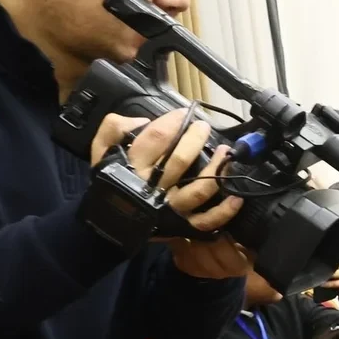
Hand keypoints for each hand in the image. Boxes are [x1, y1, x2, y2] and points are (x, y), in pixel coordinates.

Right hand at [104, 111, 251, 278]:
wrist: (106, 222)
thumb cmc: (110, 181)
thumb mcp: (100, 151)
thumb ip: (114, 129)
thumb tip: (141, 120)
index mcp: (132, 167)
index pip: (155, 139)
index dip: (172, 122)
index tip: (183, 113)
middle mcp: (153, 188)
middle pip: (179, 160)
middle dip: (195, 140)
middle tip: (203, 126)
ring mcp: (170, 208)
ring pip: (199, 189)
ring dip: (217, 170)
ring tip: (225, 153)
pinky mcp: (182, 225)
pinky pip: (207, 221)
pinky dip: (225, 211)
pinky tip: (237, 197)